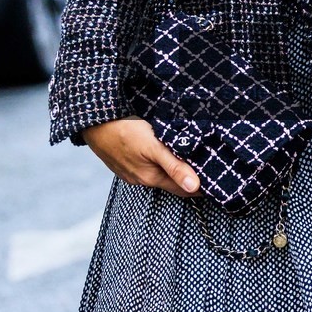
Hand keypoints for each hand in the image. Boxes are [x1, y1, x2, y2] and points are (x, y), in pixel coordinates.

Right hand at [82, 118, 200, 195]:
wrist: (92, 122)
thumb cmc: (123, 131)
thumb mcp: (153, 146)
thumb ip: (174, 166)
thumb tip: (195, 186)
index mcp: (151, 178)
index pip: (186, 189)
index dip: (203, 186)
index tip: (218, 179)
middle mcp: (142, 179)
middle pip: (174, 183)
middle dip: (192, 179)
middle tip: (211, 168)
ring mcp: (132, 173)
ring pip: (161, 175)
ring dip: (176, 170)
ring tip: (193, 160)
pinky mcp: (125, 163)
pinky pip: (149, 168)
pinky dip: (161, 164)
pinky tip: (166, 154)